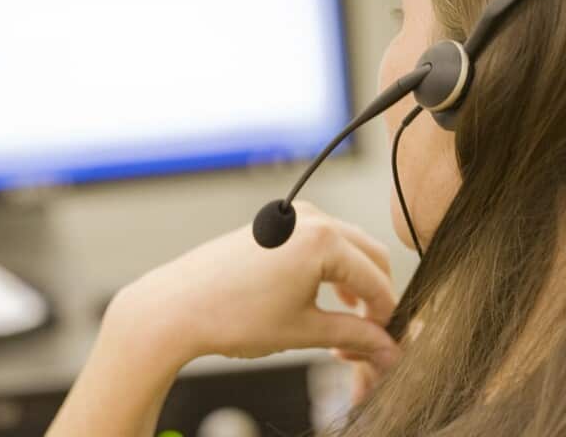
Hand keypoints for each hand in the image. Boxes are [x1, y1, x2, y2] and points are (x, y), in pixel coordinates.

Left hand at [107, 201, 402, 367]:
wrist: (176, 306)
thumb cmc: (232, 317)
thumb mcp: (303, 331)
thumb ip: (354, 336)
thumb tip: (388, 350)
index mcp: (323, 241)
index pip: (377, 280)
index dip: (386, 316)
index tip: (385, 343)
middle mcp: (312, 218)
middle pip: (371, 255)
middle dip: (375, 296)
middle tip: (369, 335)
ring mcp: (294, 215)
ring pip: (348, 246)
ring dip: (355, 281)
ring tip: (346, 322)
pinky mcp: (278, 221)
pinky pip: (323, 239)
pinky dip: (332, 267)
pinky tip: (324, 297)